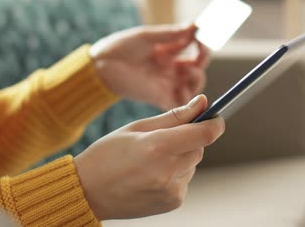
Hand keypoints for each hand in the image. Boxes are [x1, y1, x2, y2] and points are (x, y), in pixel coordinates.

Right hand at [74, 95, 224, 220]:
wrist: (88, 192)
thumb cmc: (108, 154)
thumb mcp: (137, 126)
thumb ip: (174, 116)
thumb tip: (203, 103)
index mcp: (157, 147)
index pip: (204, 134)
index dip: (215, 123)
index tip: (216, 117)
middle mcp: (167, 171)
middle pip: (199, 148)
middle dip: (190, 138)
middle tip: (165, 138)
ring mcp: (171, 190)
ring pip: (192, 163)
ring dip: (181, 157)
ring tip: (151, 159)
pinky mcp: (172, 202)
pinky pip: (185, 179)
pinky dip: (175, 173)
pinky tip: (152, 174)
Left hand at [89, 24, 209, 110]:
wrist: (100, 66)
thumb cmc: (120, 47)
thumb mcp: (147, 36)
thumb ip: (170, 34)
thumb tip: (194, 26)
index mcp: (168, 52)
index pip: (193, 48)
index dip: (201, 43)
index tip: (202, 35)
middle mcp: (170, 68)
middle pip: (197, 67)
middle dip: (202, 59)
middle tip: (201, 51)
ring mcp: (166, 83)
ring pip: (193, 85)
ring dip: (197, 78)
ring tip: (191, 70)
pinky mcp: (159, 97)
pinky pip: (179, 102)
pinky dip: (187, 99)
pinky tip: (185, 88)